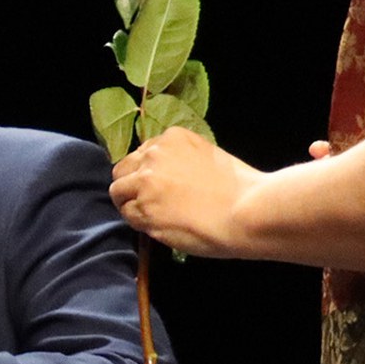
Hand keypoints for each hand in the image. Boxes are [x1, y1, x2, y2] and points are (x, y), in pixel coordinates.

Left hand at [108, 130, 273, 257]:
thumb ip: (180, 160)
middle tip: (149, 202)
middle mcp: (154, 154)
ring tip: (155, 216)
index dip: (146, 172)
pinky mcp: (142, 208)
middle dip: (131, 186)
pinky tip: (160, 226)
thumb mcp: (208, 156)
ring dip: (131, 205)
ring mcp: (145, 181)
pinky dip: (138, 223)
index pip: (142, 153)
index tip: (159, 185)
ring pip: (119, 193)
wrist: (246, 210)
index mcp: (172, 137)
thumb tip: (163, 175)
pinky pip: (127, 216)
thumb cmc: (238, 188)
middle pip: (122, 169)